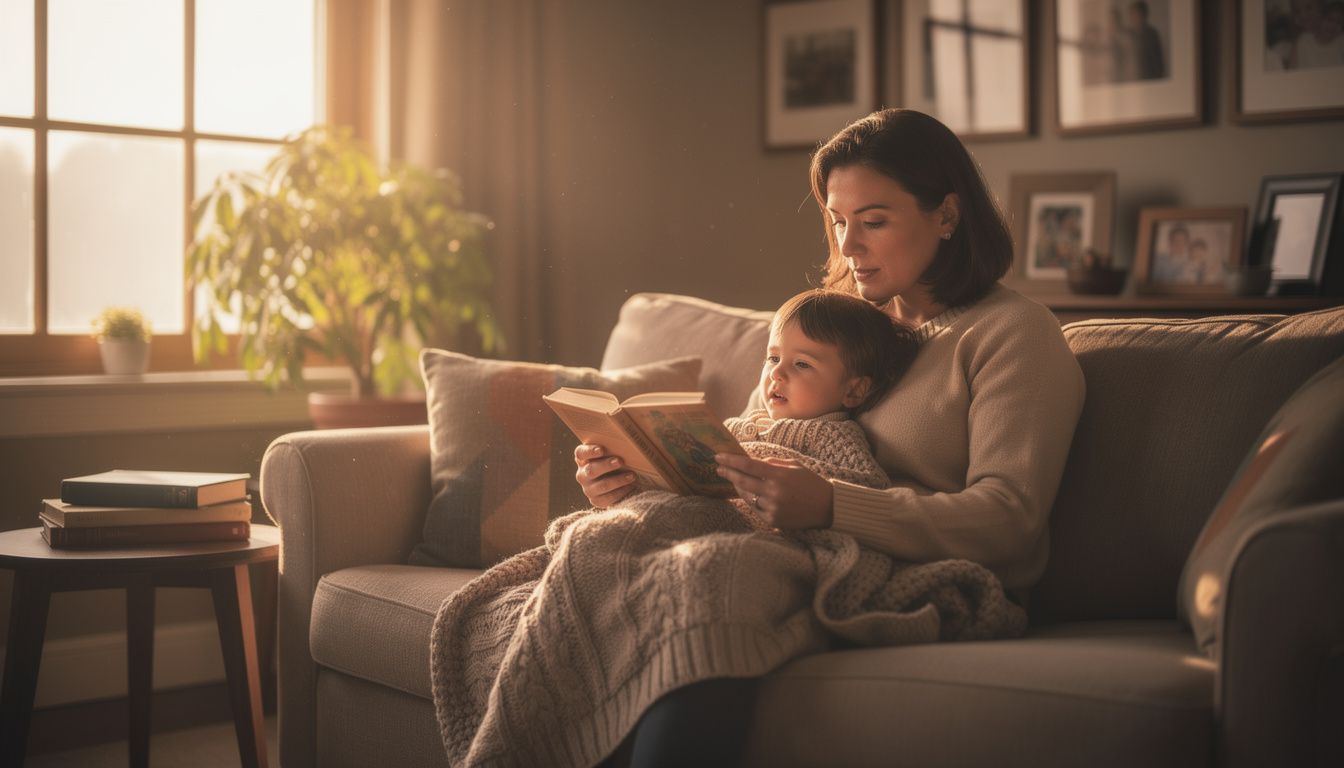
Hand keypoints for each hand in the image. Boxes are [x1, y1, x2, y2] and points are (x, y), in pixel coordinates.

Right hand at [574, 443, 636, 507]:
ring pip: (601, 486)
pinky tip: (630, 486)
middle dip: (606, 466)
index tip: (601, 449)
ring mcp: (588, 489)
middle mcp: (582, 474)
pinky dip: (620, 492)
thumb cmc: (615, 461)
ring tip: (632, 475)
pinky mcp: (596, 500)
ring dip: (618, 480)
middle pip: (591, 470)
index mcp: (583, 459)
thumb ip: (614, 447)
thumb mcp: (612, 453)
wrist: (619, 481)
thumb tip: (627, 438)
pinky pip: (607, 498)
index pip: (581, 453)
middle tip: (620, 461)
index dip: (589, 451)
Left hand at [714, 452, 833, 529]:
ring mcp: (773, 508)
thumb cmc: (811, 483)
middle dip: (728, 473)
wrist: (828, 507)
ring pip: (747, 496)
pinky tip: (749, 494)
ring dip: (738, 487)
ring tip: (734, 480)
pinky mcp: (773, 520)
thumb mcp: (793, 466)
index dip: (731, 460)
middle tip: (719, 468)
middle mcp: (774, 492)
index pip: (748, 465)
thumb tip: (750, 462)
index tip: (719, 456)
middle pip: (743, 481)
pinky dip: (751, 500)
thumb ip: (771, 464)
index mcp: (780, 475)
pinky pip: (755, 509)